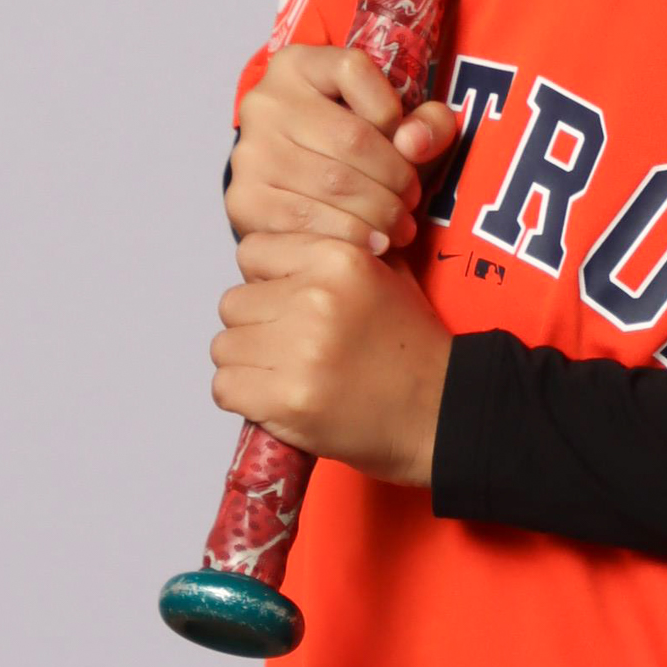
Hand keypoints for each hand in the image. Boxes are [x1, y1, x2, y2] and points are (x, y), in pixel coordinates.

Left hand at [210, 232, 452, 485]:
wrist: (442, 414)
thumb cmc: (414, 351)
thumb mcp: (387, 274)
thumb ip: (333, 252)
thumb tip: (279, 253)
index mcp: (340, 258)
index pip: (252, 253)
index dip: (266, 281)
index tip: (286, 303)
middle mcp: (315, 298)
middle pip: (233, 303)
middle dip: (256, 327)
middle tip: (290, 348)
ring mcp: (299, 351)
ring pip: (224, 347)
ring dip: (247, 364)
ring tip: (286, 375)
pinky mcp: (287, 400)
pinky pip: (225, 387)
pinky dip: (245, 398)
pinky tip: (278, 400)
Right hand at [227, 45, 459, 252]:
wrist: (298, 191)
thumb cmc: (354, 150)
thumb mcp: (396, 124)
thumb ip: (426, 123)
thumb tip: (414, 143)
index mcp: (297, 65)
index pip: (353, 69)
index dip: (392, 110)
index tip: (407, 145)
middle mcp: (264, 102)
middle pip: (351, 137)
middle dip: (396, 178)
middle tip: (412, 203)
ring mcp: (249, 152)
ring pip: (333, 183)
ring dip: (379, 213)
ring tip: (399, 228)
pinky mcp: (245, 200)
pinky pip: (306, 221)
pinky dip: (349, 237)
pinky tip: (372, 244)